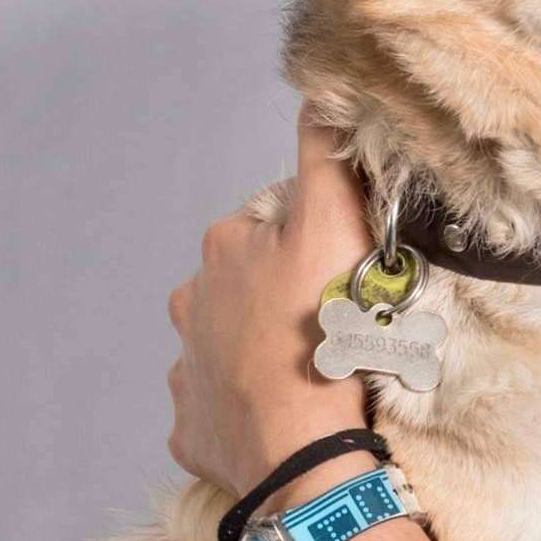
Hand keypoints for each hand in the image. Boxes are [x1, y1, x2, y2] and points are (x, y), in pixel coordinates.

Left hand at [167, 104, 373, 494]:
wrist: (303, 449)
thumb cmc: (325, 334)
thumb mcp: (335, 226)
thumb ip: (324, 156)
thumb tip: (319, 91)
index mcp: (224, 249)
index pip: (277, 222)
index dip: (320, 240)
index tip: (352, 269)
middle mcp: (193, 303)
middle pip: (250, 283)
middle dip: (286, 295)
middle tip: (340, 321)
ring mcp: (188, 370)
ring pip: (231, 343)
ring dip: (265, 349)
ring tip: (315, 370)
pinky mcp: (194, 426)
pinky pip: (221, 406)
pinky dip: (248, 405)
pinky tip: (283, 411)